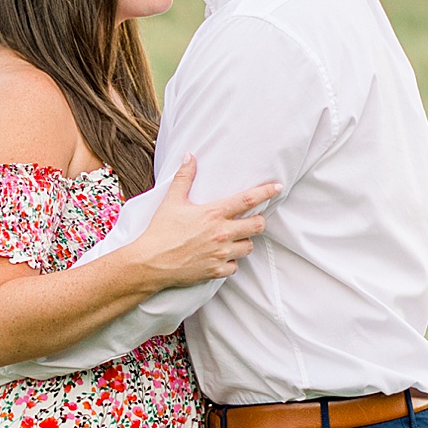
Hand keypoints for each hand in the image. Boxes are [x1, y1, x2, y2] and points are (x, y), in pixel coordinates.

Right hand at [135, 156, 278, 287]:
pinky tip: (220, 257)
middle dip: (257, 222)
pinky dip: (230, 262)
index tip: (277, 187)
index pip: (248, 200)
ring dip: (244, 242)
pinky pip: (235, 266)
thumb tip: (189, 156)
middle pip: (257, 225)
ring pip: (249, 247)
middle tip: (249, 221)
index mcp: (213, 213)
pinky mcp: (216, 271)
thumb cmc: (160, 231)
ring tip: (232, 239)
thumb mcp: (171, 201)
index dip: (266, 192)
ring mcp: (221, 253)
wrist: (150, 263)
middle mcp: (222, 233)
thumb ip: (184, 178)